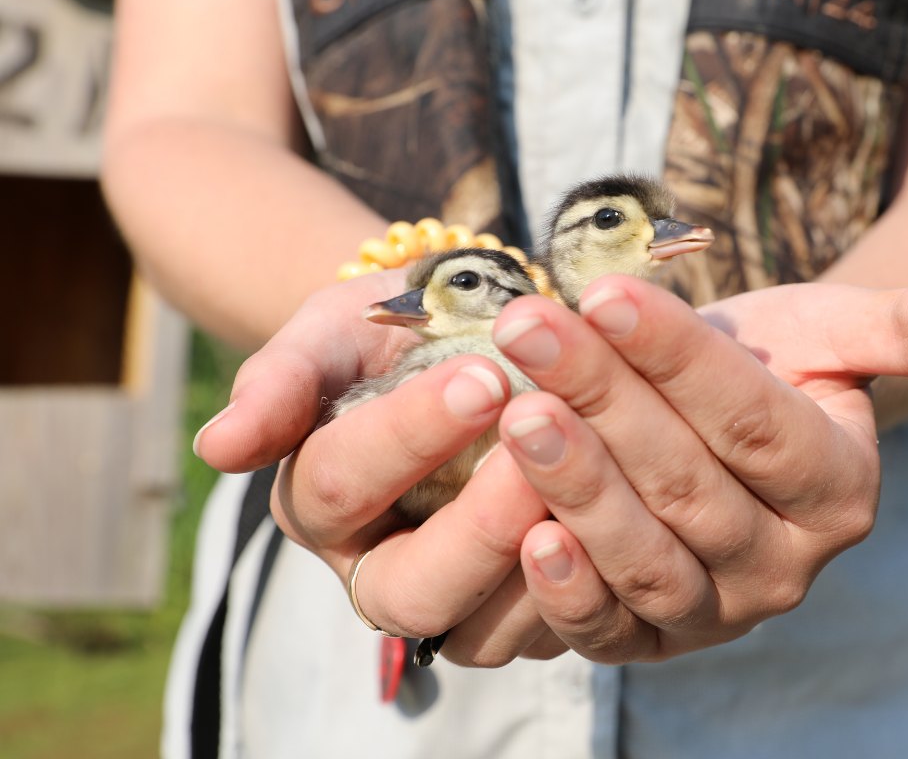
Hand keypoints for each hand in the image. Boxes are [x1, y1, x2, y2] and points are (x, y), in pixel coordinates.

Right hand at [195, 273, 563, 664]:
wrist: (467, 341)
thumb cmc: (392, 332)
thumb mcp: (333, 331)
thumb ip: (282, 381)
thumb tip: (219, 448)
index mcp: (323, 500)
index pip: (340, 483)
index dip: (404, 436)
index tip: (480, 376)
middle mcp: (379, 567)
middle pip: (407, 590)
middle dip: (476, 526)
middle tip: (540, 450)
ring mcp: (457, 599)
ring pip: (482, 629)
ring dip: (541, 565)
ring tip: (595, 484)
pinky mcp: (525, 612)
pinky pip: (553, 632)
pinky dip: (591, 585)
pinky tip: (632, 523)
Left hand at [487, 278, 907, 661]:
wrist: (723, 430)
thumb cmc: (778, 364)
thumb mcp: (839, 332)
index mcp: (842, 493)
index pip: (757, 424)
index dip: (684, 361)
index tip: (610, 292)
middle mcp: (789, 570)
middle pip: (691, 486)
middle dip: (605, 403)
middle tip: (532, 330)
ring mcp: (718, 615)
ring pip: (649, 557)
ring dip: (576, 487)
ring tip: (517, 411)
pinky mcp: (649, 643)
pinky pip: (610, 631)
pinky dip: (567, 594)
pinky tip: (525, 537)